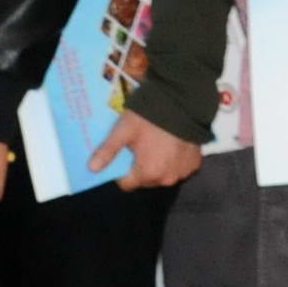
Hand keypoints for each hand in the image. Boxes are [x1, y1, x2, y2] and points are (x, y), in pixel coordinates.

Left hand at [90, 109, 204, 192]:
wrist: (183, 102)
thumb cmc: (149, 118)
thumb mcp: (123, 131)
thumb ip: (107, 151)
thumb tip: (92, 169)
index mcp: (148, 173)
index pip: (127, 184)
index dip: (121, 171)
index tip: (123, 155)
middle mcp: (167, 179)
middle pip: (145, 180)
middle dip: (140, 167)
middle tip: (140, 146)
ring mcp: (183, 172)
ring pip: (163, 174)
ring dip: (158, 164)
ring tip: (156, 143)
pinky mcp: (195, 163)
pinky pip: (179, 167)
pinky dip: (174, 160)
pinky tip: (172, 143)